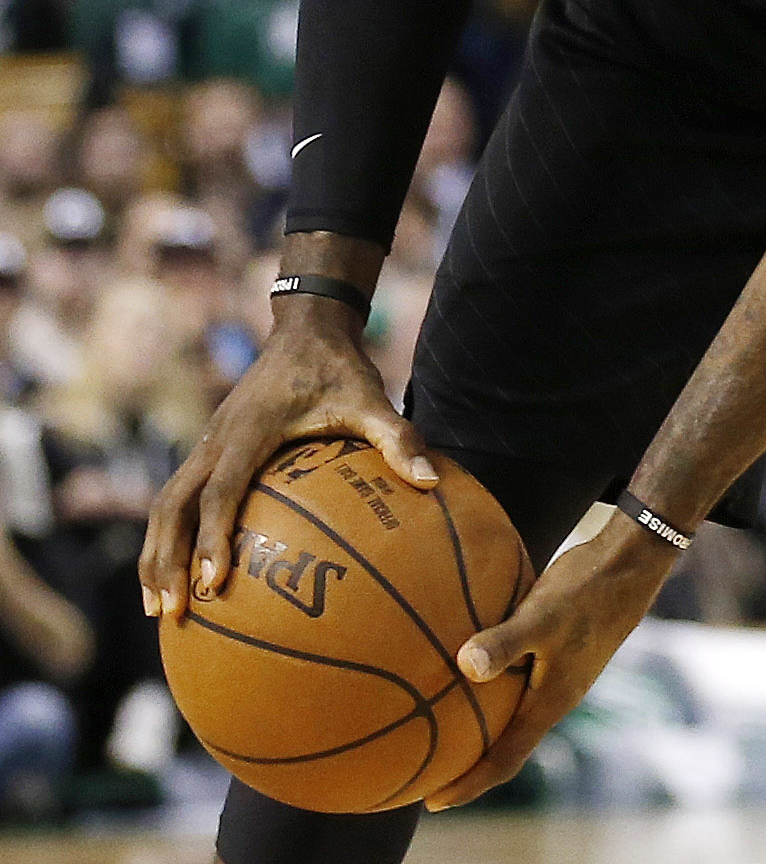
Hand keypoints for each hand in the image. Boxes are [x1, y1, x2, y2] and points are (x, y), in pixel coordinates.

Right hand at [139, 288, 434, 620]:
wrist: (307, 330)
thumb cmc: (339, 369)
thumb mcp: (372, 400)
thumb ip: (398, 438)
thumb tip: (430, 480)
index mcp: (248, 432)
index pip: (221, 493)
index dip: (213, 538)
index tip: (215, 584)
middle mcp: (216, 441)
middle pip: (171, 508)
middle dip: (165, 561)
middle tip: (171, 613)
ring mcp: (206, 446)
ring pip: (164, 506)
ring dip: (156, 556)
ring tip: (160, 608)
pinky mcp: (209, 451)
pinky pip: (176, 500)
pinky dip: (169, 538)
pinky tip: (183, 574)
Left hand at [424, 516, 679, 808]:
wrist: (629, 564)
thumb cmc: (587, 590)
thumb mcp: (541, 616)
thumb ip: (504, 642)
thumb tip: (464, 665)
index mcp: (551, 702)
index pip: (505, 758)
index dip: (469, 784)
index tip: (432, 802)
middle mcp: (553, 696)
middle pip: (507, 747)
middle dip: (468, 766)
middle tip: (425, 776)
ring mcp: (556, 675)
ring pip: (511, 716)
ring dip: (478, 732)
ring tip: (438, 732)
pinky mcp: (554, 652)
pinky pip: (514, 687)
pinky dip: (487, 695)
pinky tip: (464, 675)